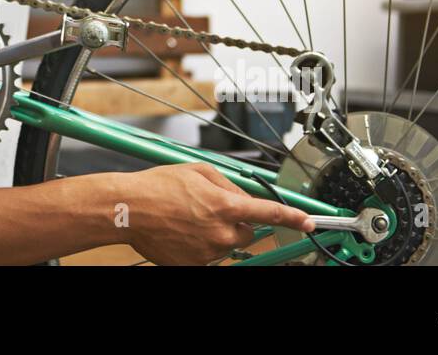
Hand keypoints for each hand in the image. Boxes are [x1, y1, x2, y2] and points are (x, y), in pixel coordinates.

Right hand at [124, 162, 313, 265]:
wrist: (128, 210)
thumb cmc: (158, 186)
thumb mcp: (198, 171)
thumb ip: (228, 185)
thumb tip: (242, 198)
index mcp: (225, 205)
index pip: (270, 214)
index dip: (293, 218)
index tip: (308, 222)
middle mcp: (221, 232)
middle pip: (246, 231)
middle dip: (234, 221)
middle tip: (208, 209)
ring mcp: (208, 252)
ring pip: (225, 243)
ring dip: (215, 232)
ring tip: (186, 218)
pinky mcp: (194, 265)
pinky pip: (207, 255)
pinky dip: (199, 245)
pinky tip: (180, 231)